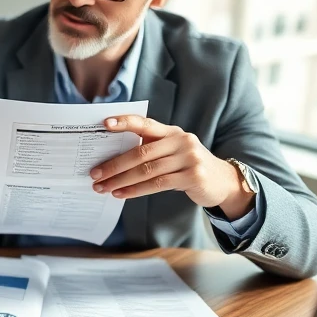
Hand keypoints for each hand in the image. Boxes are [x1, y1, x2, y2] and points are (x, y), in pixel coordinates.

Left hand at [90, 115, 254, 218]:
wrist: (222, 181)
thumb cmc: (187, 166)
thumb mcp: (172, 152)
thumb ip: (150, 150)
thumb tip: (111, 160)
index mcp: (172, 132)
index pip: (145, 123)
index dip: (125, 122)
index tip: (104, 124)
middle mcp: (181, 141)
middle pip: (141, 152)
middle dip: (114, 164)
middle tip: (94, 173)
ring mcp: (188, 158)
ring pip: (146, 170)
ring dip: (120, 180)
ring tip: (102, 188)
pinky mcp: (192, 176)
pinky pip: (157, 184)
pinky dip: (135, 190)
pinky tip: (120, 194)